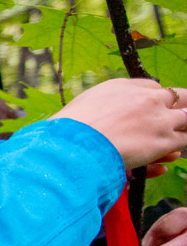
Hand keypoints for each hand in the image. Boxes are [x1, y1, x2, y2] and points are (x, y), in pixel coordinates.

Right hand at [51, 79, 186, 169]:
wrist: (77, 144)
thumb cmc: (70, 129)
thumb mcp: (83, 107)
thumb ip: (101, 104)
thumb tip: (109, 116)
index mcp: (125, 87)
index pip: (152, 88)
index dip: (155, 99)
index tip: (153, 109)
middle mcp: (147, 99)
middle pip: (179, 95)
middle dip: (180, 105)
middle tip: (176, 116)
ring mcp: (160, 120)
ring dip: (182, 127)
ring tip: (174, 136)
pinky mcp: (165, 141)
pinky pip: (184, 141)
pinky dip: (176, 149)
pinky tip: (167, 158)